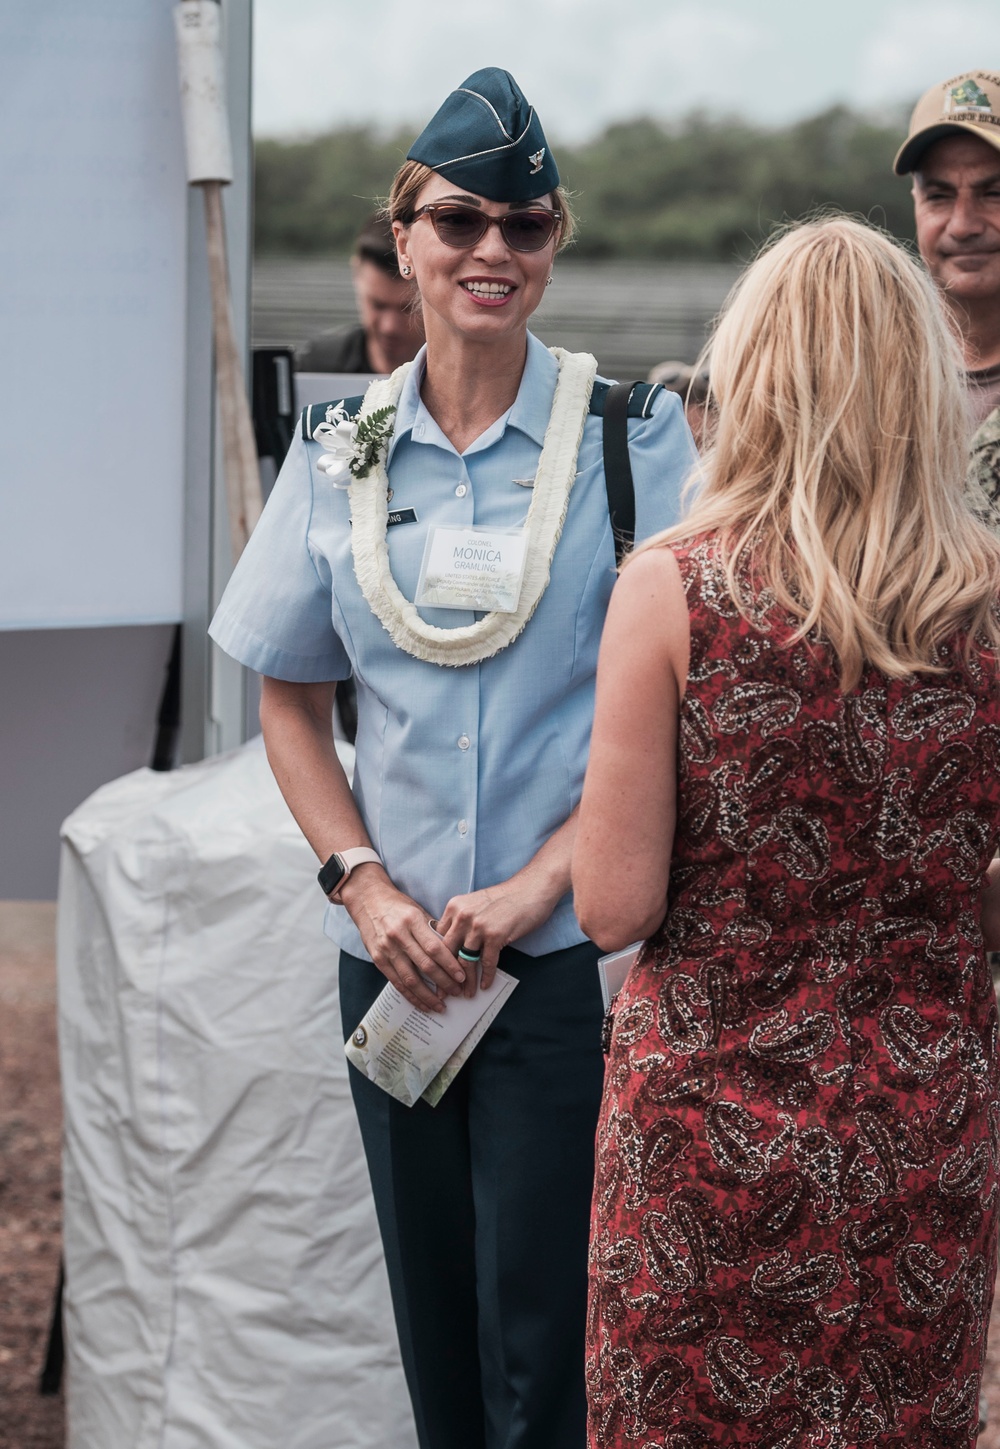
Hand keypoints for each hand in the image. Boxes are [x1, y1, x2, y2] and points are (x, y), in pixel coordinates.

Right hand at [338, 867, 466, 1012]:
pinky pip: (396, 983)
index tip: (461, 976)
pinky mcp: (378, 959)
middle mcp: (398, 936)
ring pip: (410, 979)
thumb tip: (452, 952)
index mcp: (412, 921)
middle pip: (425, 965)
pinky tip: (422, 1003)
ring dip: (427, 996)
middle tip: (457, 992)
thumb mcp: (418, 911)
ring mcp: (386, 949)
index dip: (449, 965)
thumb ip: (433, 931)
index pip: (434, 948)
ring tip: (440, 1005)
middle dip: (443, 982)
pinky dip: (410, 996)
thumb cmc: (398, 905)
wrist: (367, 900)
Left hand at [436, 871, 561, 995]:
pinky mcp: (496, 935)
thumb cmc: (506, 897)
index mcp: (454, 907)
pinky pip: (488, 962)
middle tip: (446, 990)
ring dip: (466, 981)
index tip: (436, 973)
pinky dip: (486, 976)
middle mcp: (463, 916)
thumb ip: (462, 921)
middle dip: (445, 975)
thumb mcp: (475, 903)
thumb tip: (454, 946)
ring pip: (466, 961)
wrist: (532, 888)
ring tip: (467, 993)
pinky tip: (485, 985)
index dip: (437, 959)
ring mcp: (479, 926)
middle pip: (448, 952)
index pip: (438, 938)